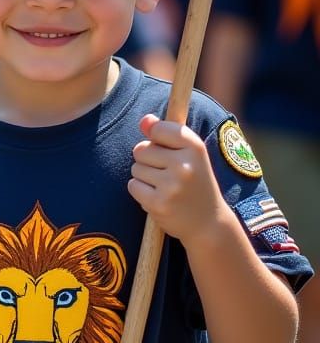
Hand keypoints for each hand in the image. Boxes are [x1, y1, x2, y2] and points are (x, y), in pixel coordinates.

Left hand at [128, 114, 227, 245]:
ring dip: (144, 177)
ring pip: (136, 168)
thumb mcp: (188, 154)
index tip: (168, 150)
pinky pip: (133, 186)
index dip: (156, 138)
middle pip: (140, 149)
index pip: (158, 128)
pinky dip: (141, 192)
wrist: (208, 223)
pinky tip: (159, 198)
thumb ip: (165, 133)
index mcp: (195, 148)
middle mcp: (185, 164)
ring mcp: (172, 185)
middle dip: (147, 160)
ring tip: (166, 187)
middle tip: (168, 174)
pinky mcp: (159, 203)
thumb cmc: (194, 182)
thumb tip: (144, 120)